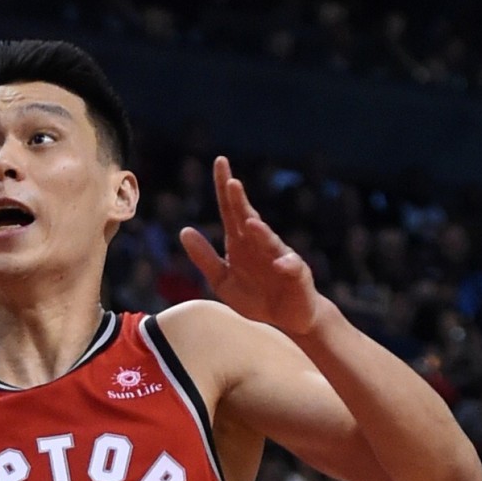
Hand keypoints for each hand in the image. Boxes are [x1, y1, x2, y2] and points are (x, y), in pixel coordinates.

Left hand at [180, 156, 321, 335]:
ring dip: (261, 232)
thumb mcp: (222, 280)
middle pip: (248, 218)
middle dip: (240, 202)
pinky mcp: (297, 274)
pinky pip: (291, 267)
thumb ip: (204, 257)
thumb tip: (184, 231)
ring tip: (250, 222)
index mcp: (240, 242)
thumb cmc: (256, 296)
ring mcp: (279, 256)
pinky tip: (281, 264)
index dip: (224, 187)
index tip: (220, 162)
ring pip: (270, 241)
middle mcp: (260, 243)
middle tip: (232, 182)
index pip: (230, 210)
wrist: (289, 318)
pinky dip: (286, 265)